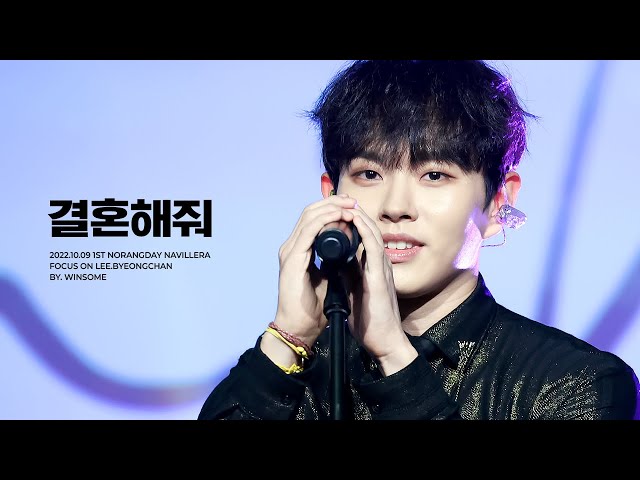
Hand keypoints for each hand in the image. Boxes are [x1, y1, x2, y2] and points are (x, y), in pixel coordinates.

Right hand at [271, 193, 357, 347]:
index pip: (314, 220)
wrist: (300, 328)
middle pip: (310, 212)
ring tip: (349, 205)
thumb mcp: (328, 278)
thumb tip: (348, 249)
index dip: (332, 209)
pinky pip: (310, 229)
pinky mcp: (292, 258)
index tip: (352, 207)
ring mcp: (290, 251)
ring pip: (310, 216)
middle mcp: (292, 247)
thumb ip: (333, 262)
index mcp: (299, 250)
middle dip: (333, 203)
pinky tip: (340, 216)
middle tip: (352, 201)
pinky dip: (326, 219)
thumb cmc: (313, 309)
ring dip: (331, 207)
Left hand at [344, 205, 418, 375]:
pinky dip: (364, 229)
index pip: (359, 236)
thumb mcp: (352, 292)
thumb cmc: (369, 321)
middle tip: (338, 199)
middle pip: (366, 229)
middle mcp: (377, 263)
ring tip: (345, 201)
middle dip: (351, 213)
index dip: (347, 221)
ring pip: (371, 232)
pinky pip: (372, 246)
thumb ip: (346, 275)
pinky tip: (353, 217)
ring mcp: (381, 268)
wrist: (383, 342)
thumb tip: (332, 262)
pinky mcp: (380, 276)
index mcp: (369, 267)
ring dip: (357, 215)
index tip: (333, 211)